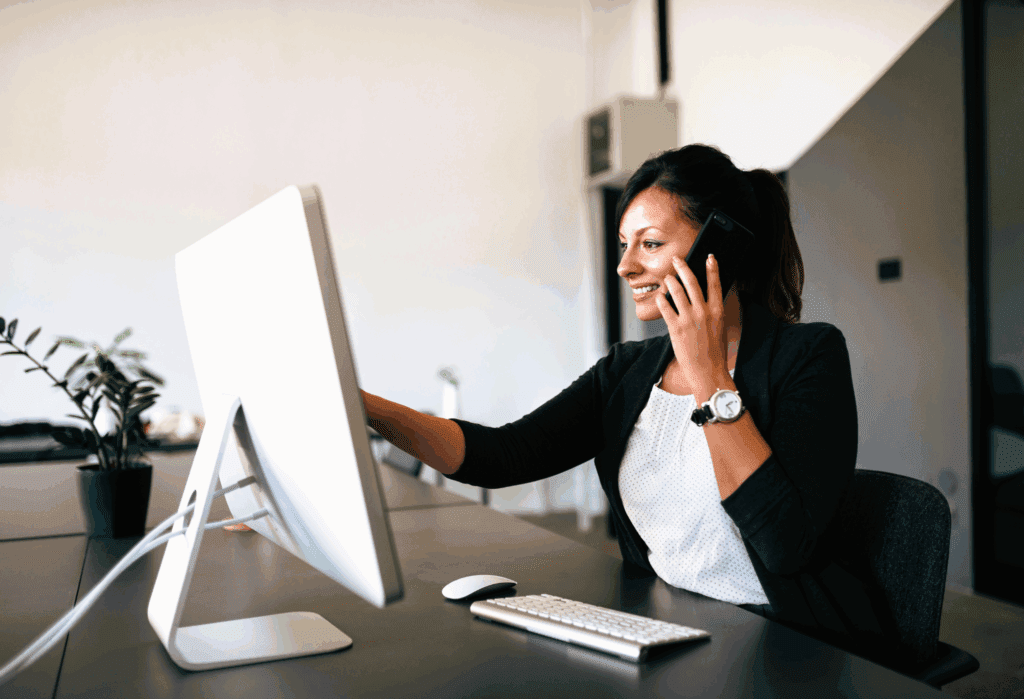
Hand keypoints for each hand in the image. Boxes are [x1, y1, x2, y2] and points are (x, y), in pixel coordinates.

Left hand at [654, 254, 730, 395]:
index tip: (709, 256)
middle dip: (683, 267)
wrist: (707, 371)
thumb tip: (709, 298)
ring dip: (670, 281)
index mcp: (717, 311)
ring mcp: (688, 319)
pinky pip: (665, 307)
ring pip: (676, 291)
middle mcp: (703, 312)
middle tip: (677, 259)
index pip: (715, 283)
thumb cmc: (715, 352)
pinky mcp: (675, 328)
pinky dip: (661, 299)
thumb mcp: (720, 328)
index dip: (712, 268)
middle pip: (692, 282)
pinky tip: (659, 296)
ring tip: (668, 277)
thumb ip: (714, 311)